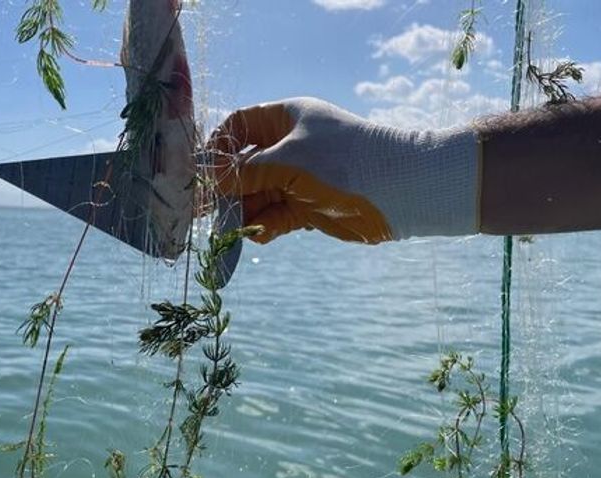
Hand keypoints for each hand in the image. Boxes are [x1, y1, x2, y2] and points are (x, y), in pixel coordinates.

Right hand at [207, 97, 479, 243]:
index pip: (238, 126)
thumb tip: (207, 181)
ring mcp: (298, 177)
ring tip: (227, 230)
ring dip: (242, 212)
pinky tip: (255, 236)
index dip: (216, 147)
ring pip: (258, 194)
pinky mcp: (307, 207)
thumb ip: (245, 172)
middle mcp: (289, 145)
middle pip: (244, 165)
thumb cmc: (343, 161)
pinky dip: (264, 226)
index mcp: (285, 118)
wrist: (400, 191)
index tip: (200, 172)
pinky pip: (275, 216)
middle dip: (225, 187)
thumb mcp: (288, 161)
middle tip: (202, 210)